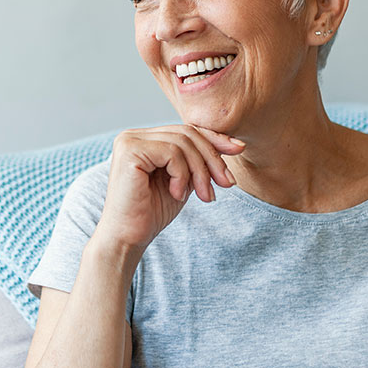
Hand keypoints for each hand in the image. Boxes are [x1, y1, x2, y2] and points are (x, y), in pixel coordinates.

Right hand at [94, 125, 244, 250]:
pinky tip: (177, 194)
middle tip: (226, 184)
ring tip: (204, 196)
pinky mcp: (130, 151)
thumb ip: (198, 160)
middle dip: (212, 158)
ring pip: (183, 142)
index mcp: (145, 139)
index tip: (239, 149)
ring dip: (200, 171)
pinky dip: (182, 174)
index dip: (214, 138)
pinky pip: (171, 152)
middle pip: (187, 133)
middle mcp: (134, 135)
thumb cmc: (152, 213)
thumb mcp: (184, 180)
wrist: (128, 238)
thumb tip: (233, 143)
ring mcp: (130, 141)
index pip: (186, 129)